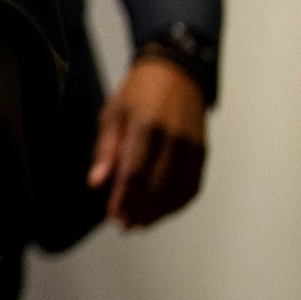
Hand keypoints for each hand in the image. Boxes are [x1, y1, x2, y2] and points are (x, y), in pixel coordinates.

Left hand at [88, 55, 208, 227]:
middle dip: (140, 210)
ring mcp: (192, 146)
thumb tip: (96, 183)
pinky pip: (193, 186)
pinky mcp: (203, 152)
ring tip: (141, 223)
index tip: (113, 217)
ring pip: (178, 191)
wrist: (175, 74)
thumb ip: (106, 150)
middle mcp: (174, 138)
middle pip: (158, 186)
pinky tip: (162, 211)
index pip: (135, 173)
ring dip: (160, 213)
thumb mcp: (113, 115)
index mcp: (146, 126)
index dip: (124, 199)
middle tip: (125, 225)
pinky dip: (178, 204)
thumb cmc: (137, 94)